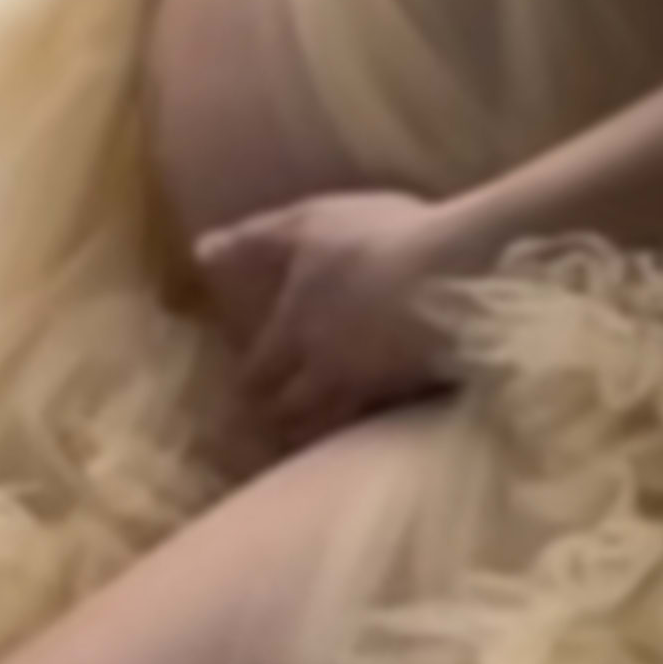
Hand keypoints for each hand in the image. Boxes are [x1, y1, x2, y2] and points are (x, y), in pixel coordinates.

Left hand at [189, 187, 467, 449]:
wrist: (462, 276)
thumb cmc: (377, 242)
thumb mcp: (306, 225)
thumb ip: (254, 240)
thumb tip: (200, 250)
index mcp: (296, 331)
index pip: (259, 374)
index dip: (249, 384)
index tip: (242, 397)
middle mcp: (329, 372)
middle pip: (293, 411)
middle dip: (279, 419)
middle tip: (273, 428)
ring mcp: (378, 390)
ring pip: (336, 426)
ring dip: (321, 432)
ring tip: (318, 438)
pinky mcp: (422, 397)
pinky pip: (387, 424)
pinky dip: (376, 430)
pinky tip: (382, 426)